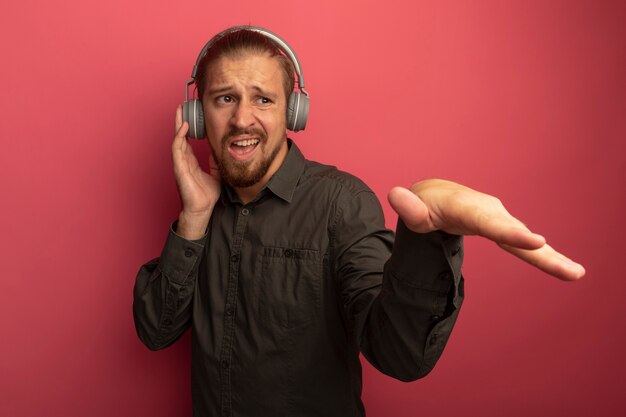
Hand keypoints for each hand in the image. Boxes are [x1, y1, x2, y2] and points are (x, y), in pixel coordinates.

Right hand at [172, 105, 220, 238]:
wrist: (202, 210)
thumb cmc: (206, 196)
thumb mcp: (215, 174)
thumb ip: (216, 162)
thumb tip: (220, 151)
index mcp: (191, 161)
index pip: (188, 140)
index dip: (189, 127)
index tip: (192, 115)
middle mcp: (184, 160)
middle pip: (180, 136)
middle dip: (180, 121)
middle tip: (182, 106)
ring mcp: (180, 164)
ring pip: (177, 139)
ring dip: (178, 125)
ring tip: (180, 111)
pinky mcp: (179, 168)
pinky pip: (177, 150)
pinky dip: (179, 137)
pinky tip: (182, 128)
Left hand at [387, 179, 584, 280]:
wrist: (438, 195)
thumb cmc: (426, 204)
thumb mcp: (414, 208)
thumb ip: (408, 207)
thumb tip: (395, 195)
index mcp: (468, 208)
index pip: (490, 223)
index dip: (512, 233)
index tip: (537, 242)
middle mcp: (489, 212)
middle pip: (516, 234)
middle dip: (542, 252)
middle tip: (570, 270)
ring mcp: (499, 219)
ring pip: (526, 241)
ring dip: (551, 258)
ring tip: (575, 273)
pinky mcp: (503, 228)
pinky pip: (524, 245)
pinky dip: (546, 257)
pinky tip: (568, 269)